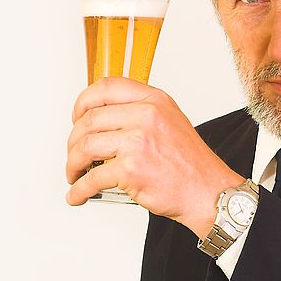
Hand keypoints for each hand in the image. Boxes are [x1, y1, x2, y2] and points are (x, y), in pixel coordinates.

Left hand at [66, 77, 244, 237]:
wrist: (207, 191)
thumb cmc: (190, 163)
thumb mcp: (170, 121)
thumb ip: (140, 114)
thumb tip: (103, 121)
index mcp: (154, 100)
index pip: (106, 87)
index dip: (83, 102)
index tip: (77, 117)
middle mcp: (146, 116)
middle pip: (89, 119)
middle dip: (73, 141)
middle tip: (74, 154)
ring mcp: (137, 141)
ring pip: (85, 147)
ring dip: (73, 164)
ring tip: (74, 175)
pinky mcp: (130, 168)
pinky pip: (92, 178)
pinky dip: (79, 189)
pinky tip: (78, 194)